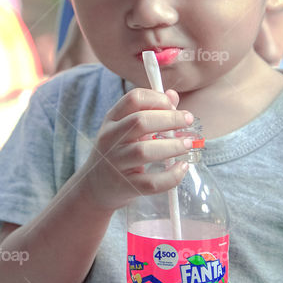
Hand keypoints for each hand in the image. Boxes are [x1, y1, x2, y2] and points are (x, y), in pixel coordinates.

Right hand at [75, 87, 194, 211]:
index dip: (157, 98)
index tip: (173, 105)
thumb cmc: (117, 152)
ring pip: (143, 151)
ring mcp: (116, 163)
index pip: (133, 99)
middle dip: (170, 119)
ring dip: (172, 146)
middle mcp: (110, 139)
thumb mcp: (126, 129)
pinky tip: (182, 168)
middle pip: (140, 122)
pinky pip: (151, 183)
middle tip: (188, 121)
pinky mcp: (125, 186)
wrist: (95, 186)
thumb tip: (173, 95)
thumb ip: (150, 111)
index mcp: (111, 120)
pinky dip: (171, 176)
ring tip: (187, 144)